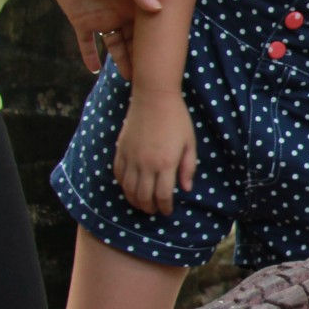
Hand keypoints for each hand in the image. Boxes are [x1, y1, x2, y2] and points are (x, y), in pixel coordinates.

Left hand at [50, 0, 160, 78]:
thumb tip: (158, 8)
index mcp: (132, 4)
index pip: (146, 27)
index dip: (154, 42)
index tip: (164, 56)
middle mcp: (119, 14)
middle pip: (132, 40)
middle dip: (140, 57)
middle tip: (149, 75)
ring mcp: (101, 19)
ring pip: (113, 45)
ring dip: (120, 61)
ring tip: (129, 78)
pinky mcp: (81, 22)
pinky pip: (86, 43)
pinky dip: (89, 56)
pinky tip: (93, 70)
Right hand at [113, 88, 195, 215]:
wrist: (154, 97)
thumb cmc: (176, 119)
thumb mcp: (190, 143)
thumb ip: (188, 167)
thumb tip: (186, 189)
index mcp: (165, 163)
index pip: (163, 195)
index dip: (165, 207)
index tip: (167, 211)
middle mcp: (146, 163)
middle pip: (143, 196)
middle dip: (149, 208)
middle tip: (154, 211)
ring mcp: (131, 157)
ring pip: (128, 188)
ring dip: (135, 200)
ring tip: (142, 205)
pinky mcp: (121, 150)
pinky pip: (118, 174)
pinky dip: (122, 185)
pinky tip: (129, 189)